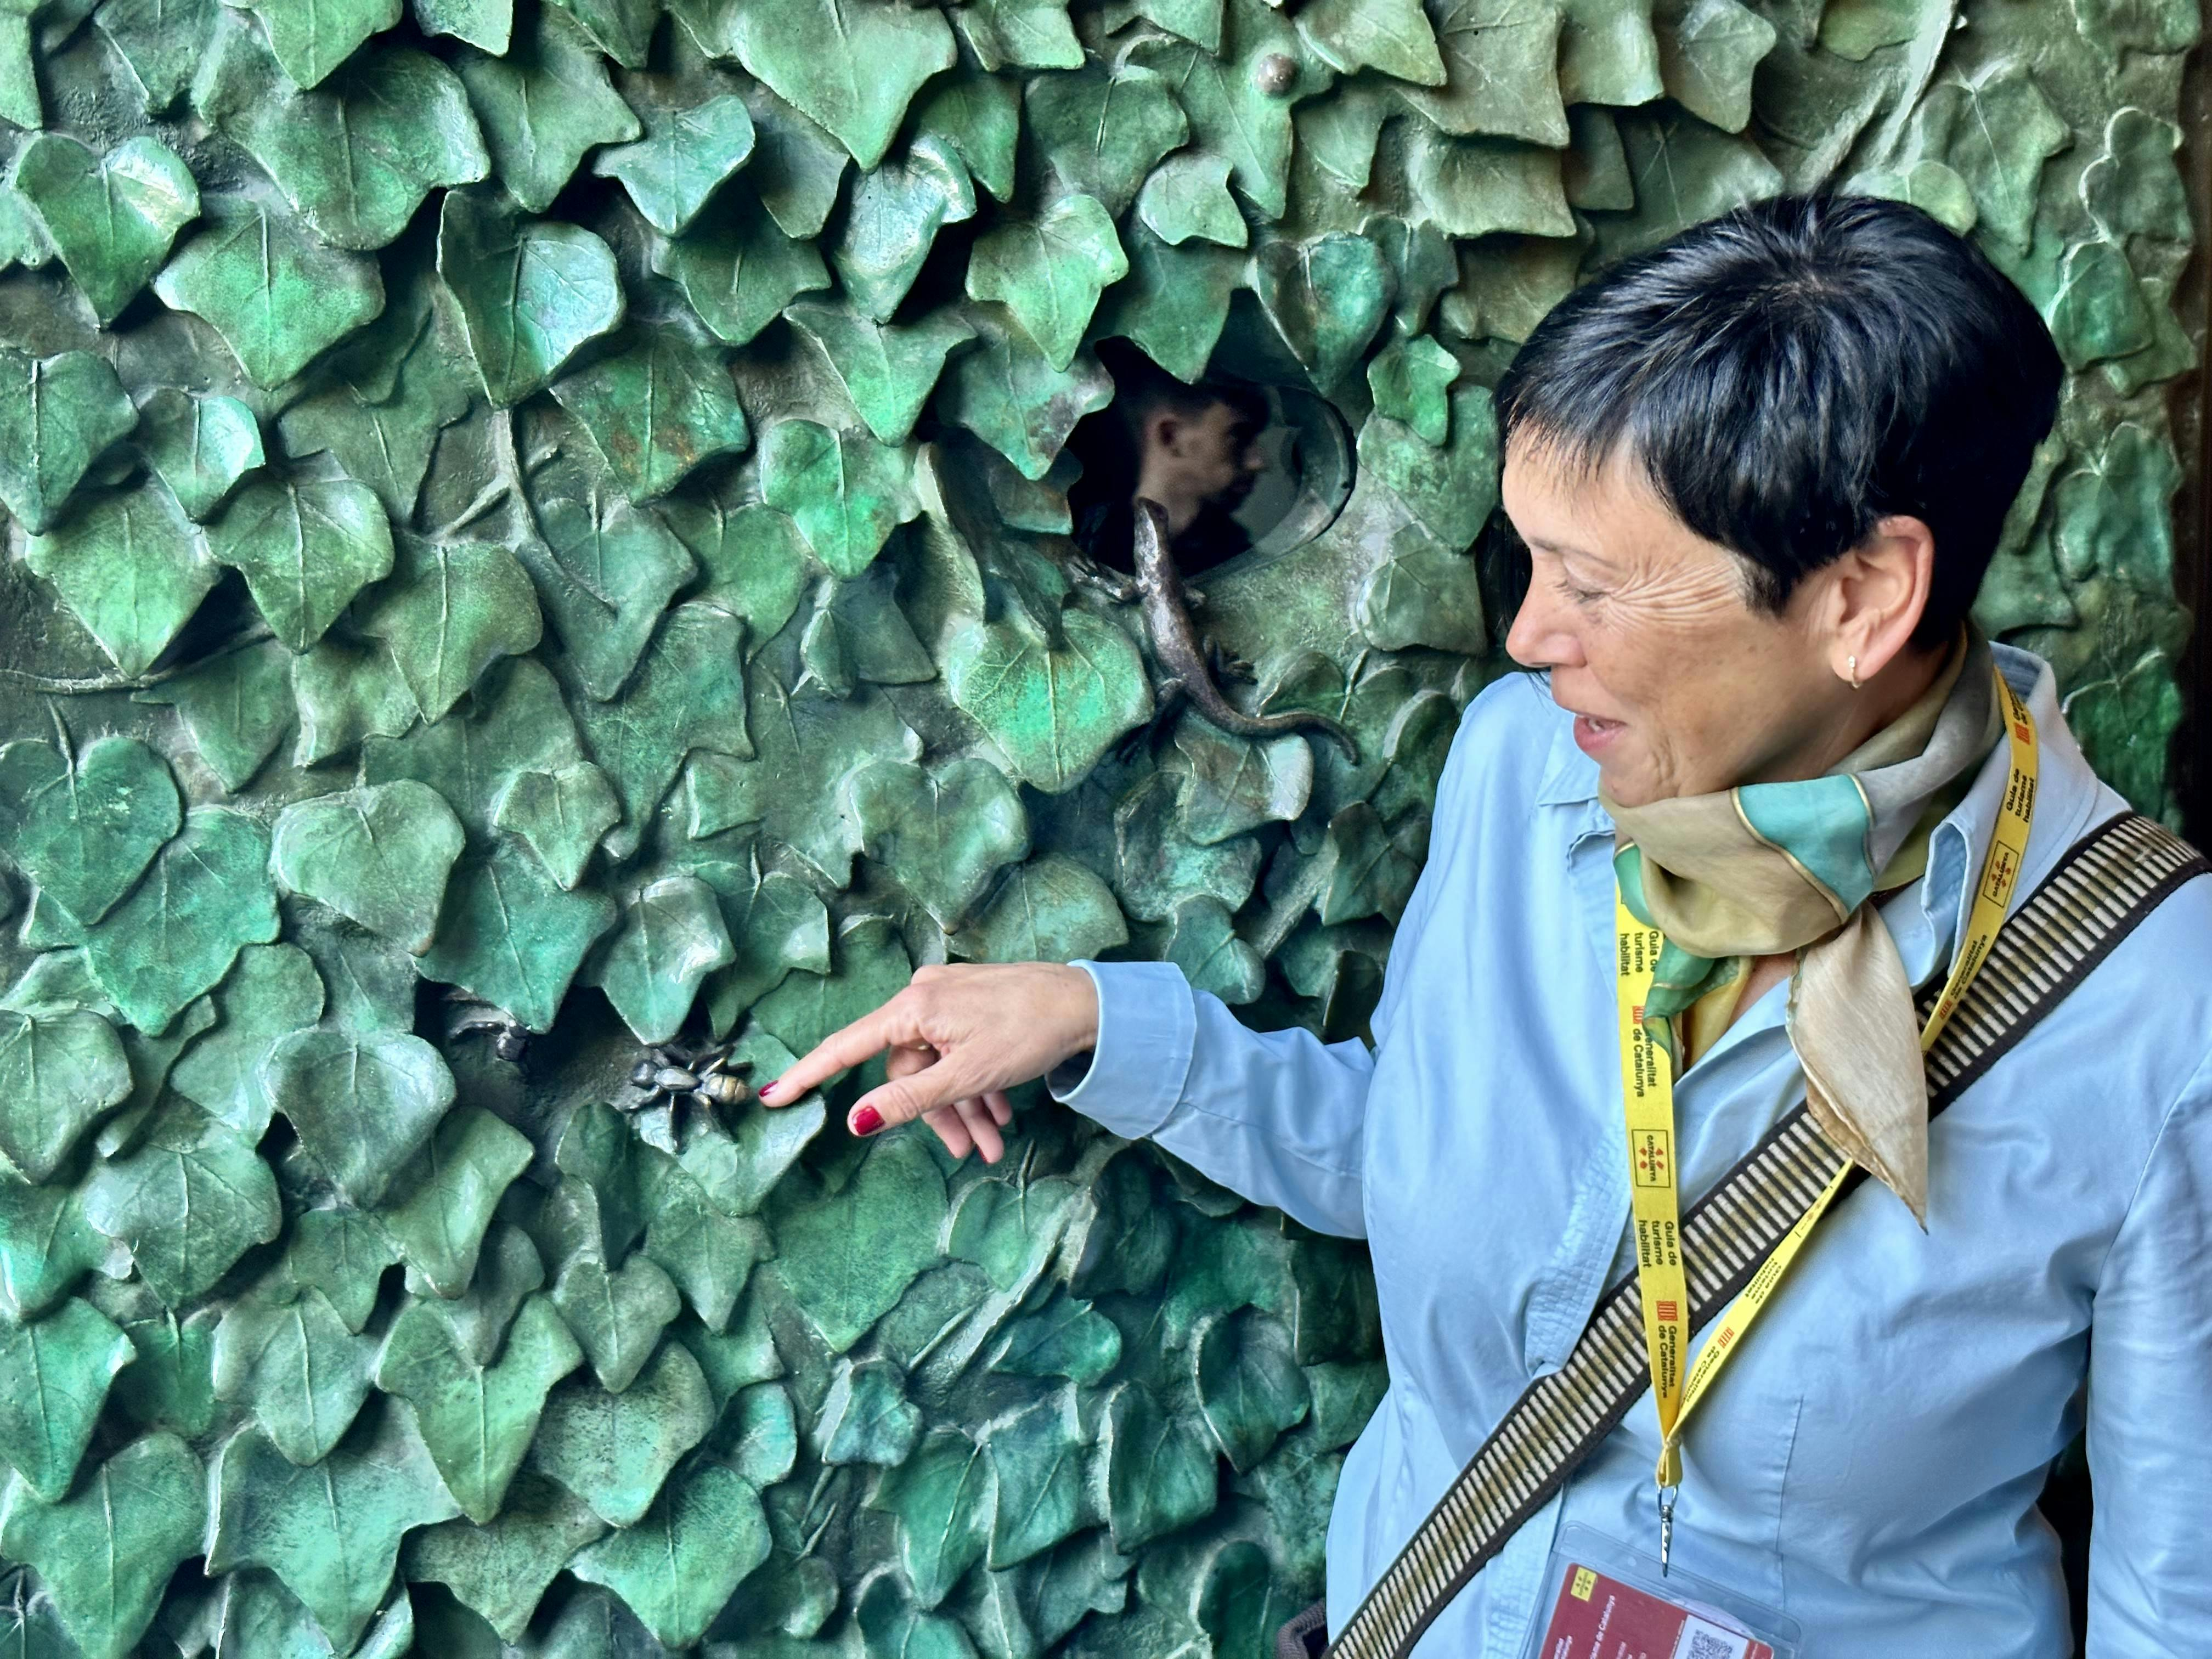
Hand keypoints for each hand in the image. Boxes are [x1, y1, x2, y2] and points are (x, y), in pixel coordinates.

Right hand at [757, 962, 1099, 1161]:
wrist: (1089, 1004)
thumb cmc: (1030, 1032)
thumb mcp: (966, 1074)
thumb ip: (908, 1099)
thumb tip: (855, 1120)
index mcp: (913, 1007)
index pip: (847, 1047)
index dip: (808, 1074)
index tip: (771, 1095)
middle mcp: (924, 996)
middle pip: (907, 1069)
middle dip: (937, 1115)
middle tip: (970, 1154)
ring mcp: (949, 998)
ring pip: (937, 1066)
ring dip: (963, 1109)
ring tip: (995, 1144)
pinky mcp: (972, 1005)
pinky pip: (958, 1052)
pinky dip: (975, 1086)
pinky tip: (1002, 1115)